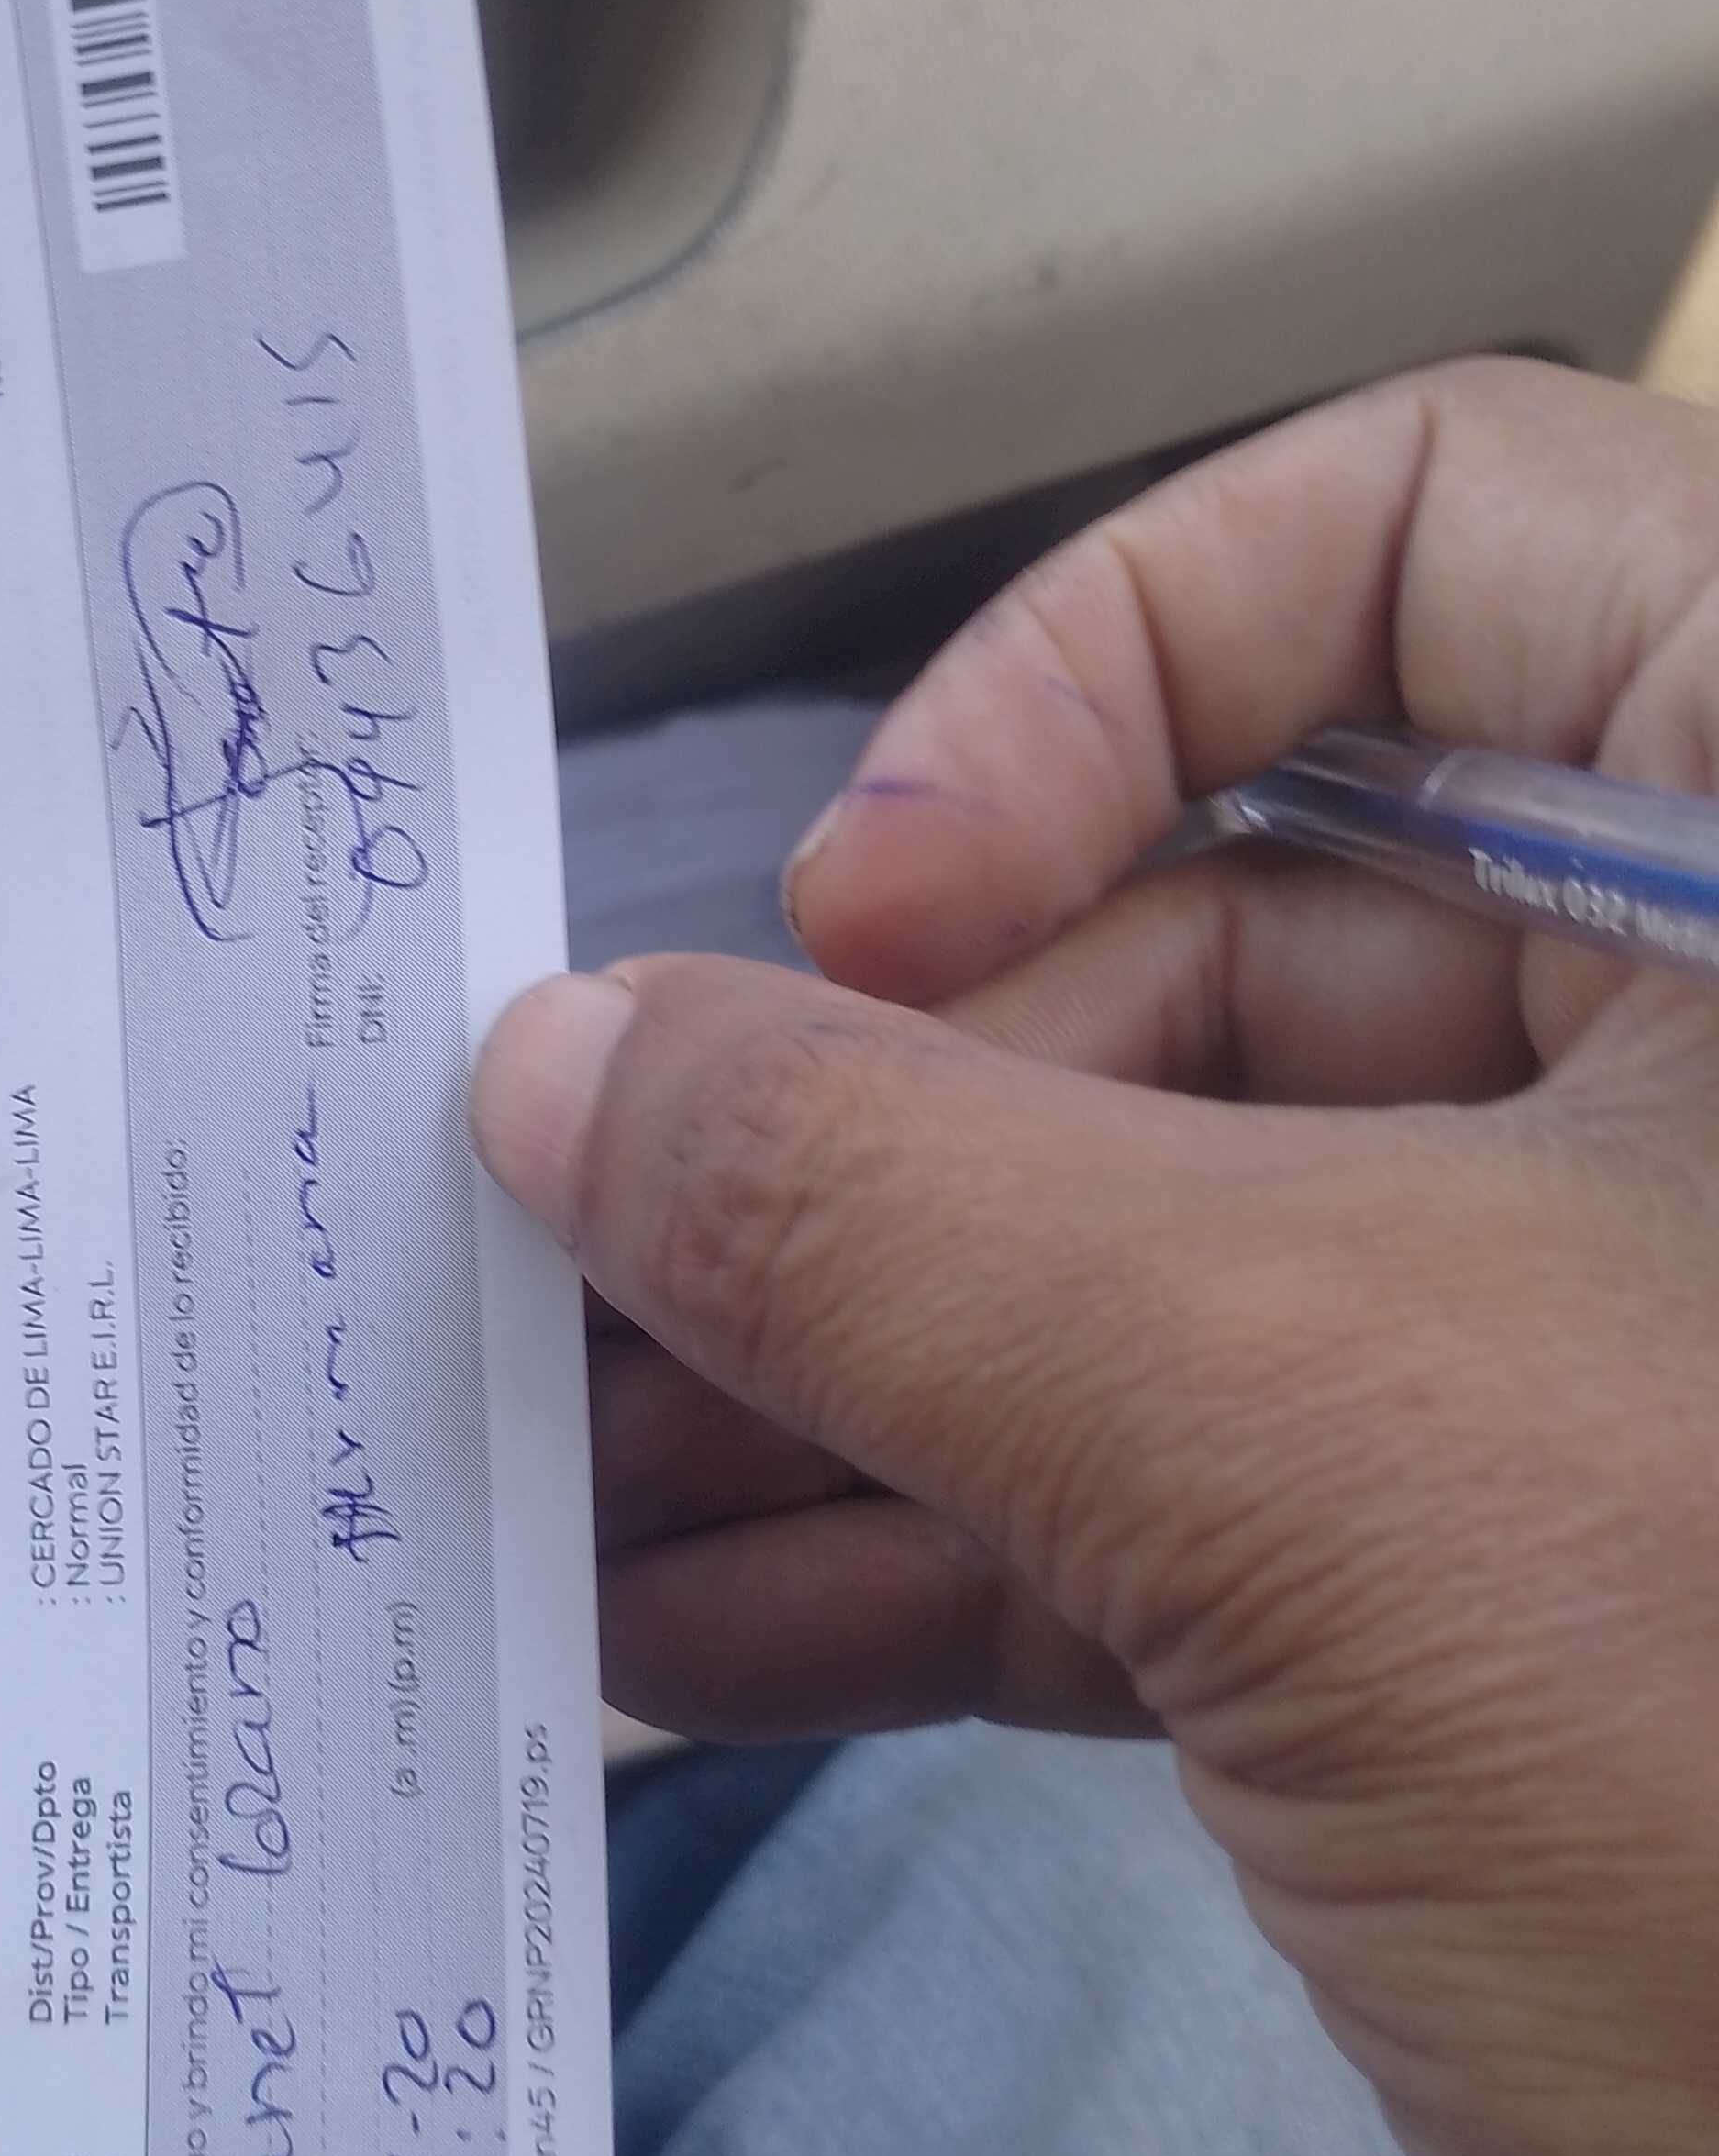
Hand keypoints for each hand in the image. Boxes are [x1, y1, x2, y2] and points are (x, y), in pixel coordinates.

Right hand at [474, 360, 1718, 2155]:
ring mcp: (1651, 1363)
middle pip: (1241, 938)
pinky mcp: (1564, 1624)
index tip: (874, 917)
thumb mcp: (1291, 1428)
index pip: (1450, 522)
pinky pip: (1217, 1494)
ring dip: (858, 1368)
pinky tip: (699, 1633)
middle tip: (573, 1284)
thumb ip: (883, 1210)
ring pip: (1194, 1247)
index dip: (1120, 661)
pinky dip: (961, 1554)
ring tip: (558, 1487)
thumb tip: (545, 1067)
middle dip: (876, 1136)